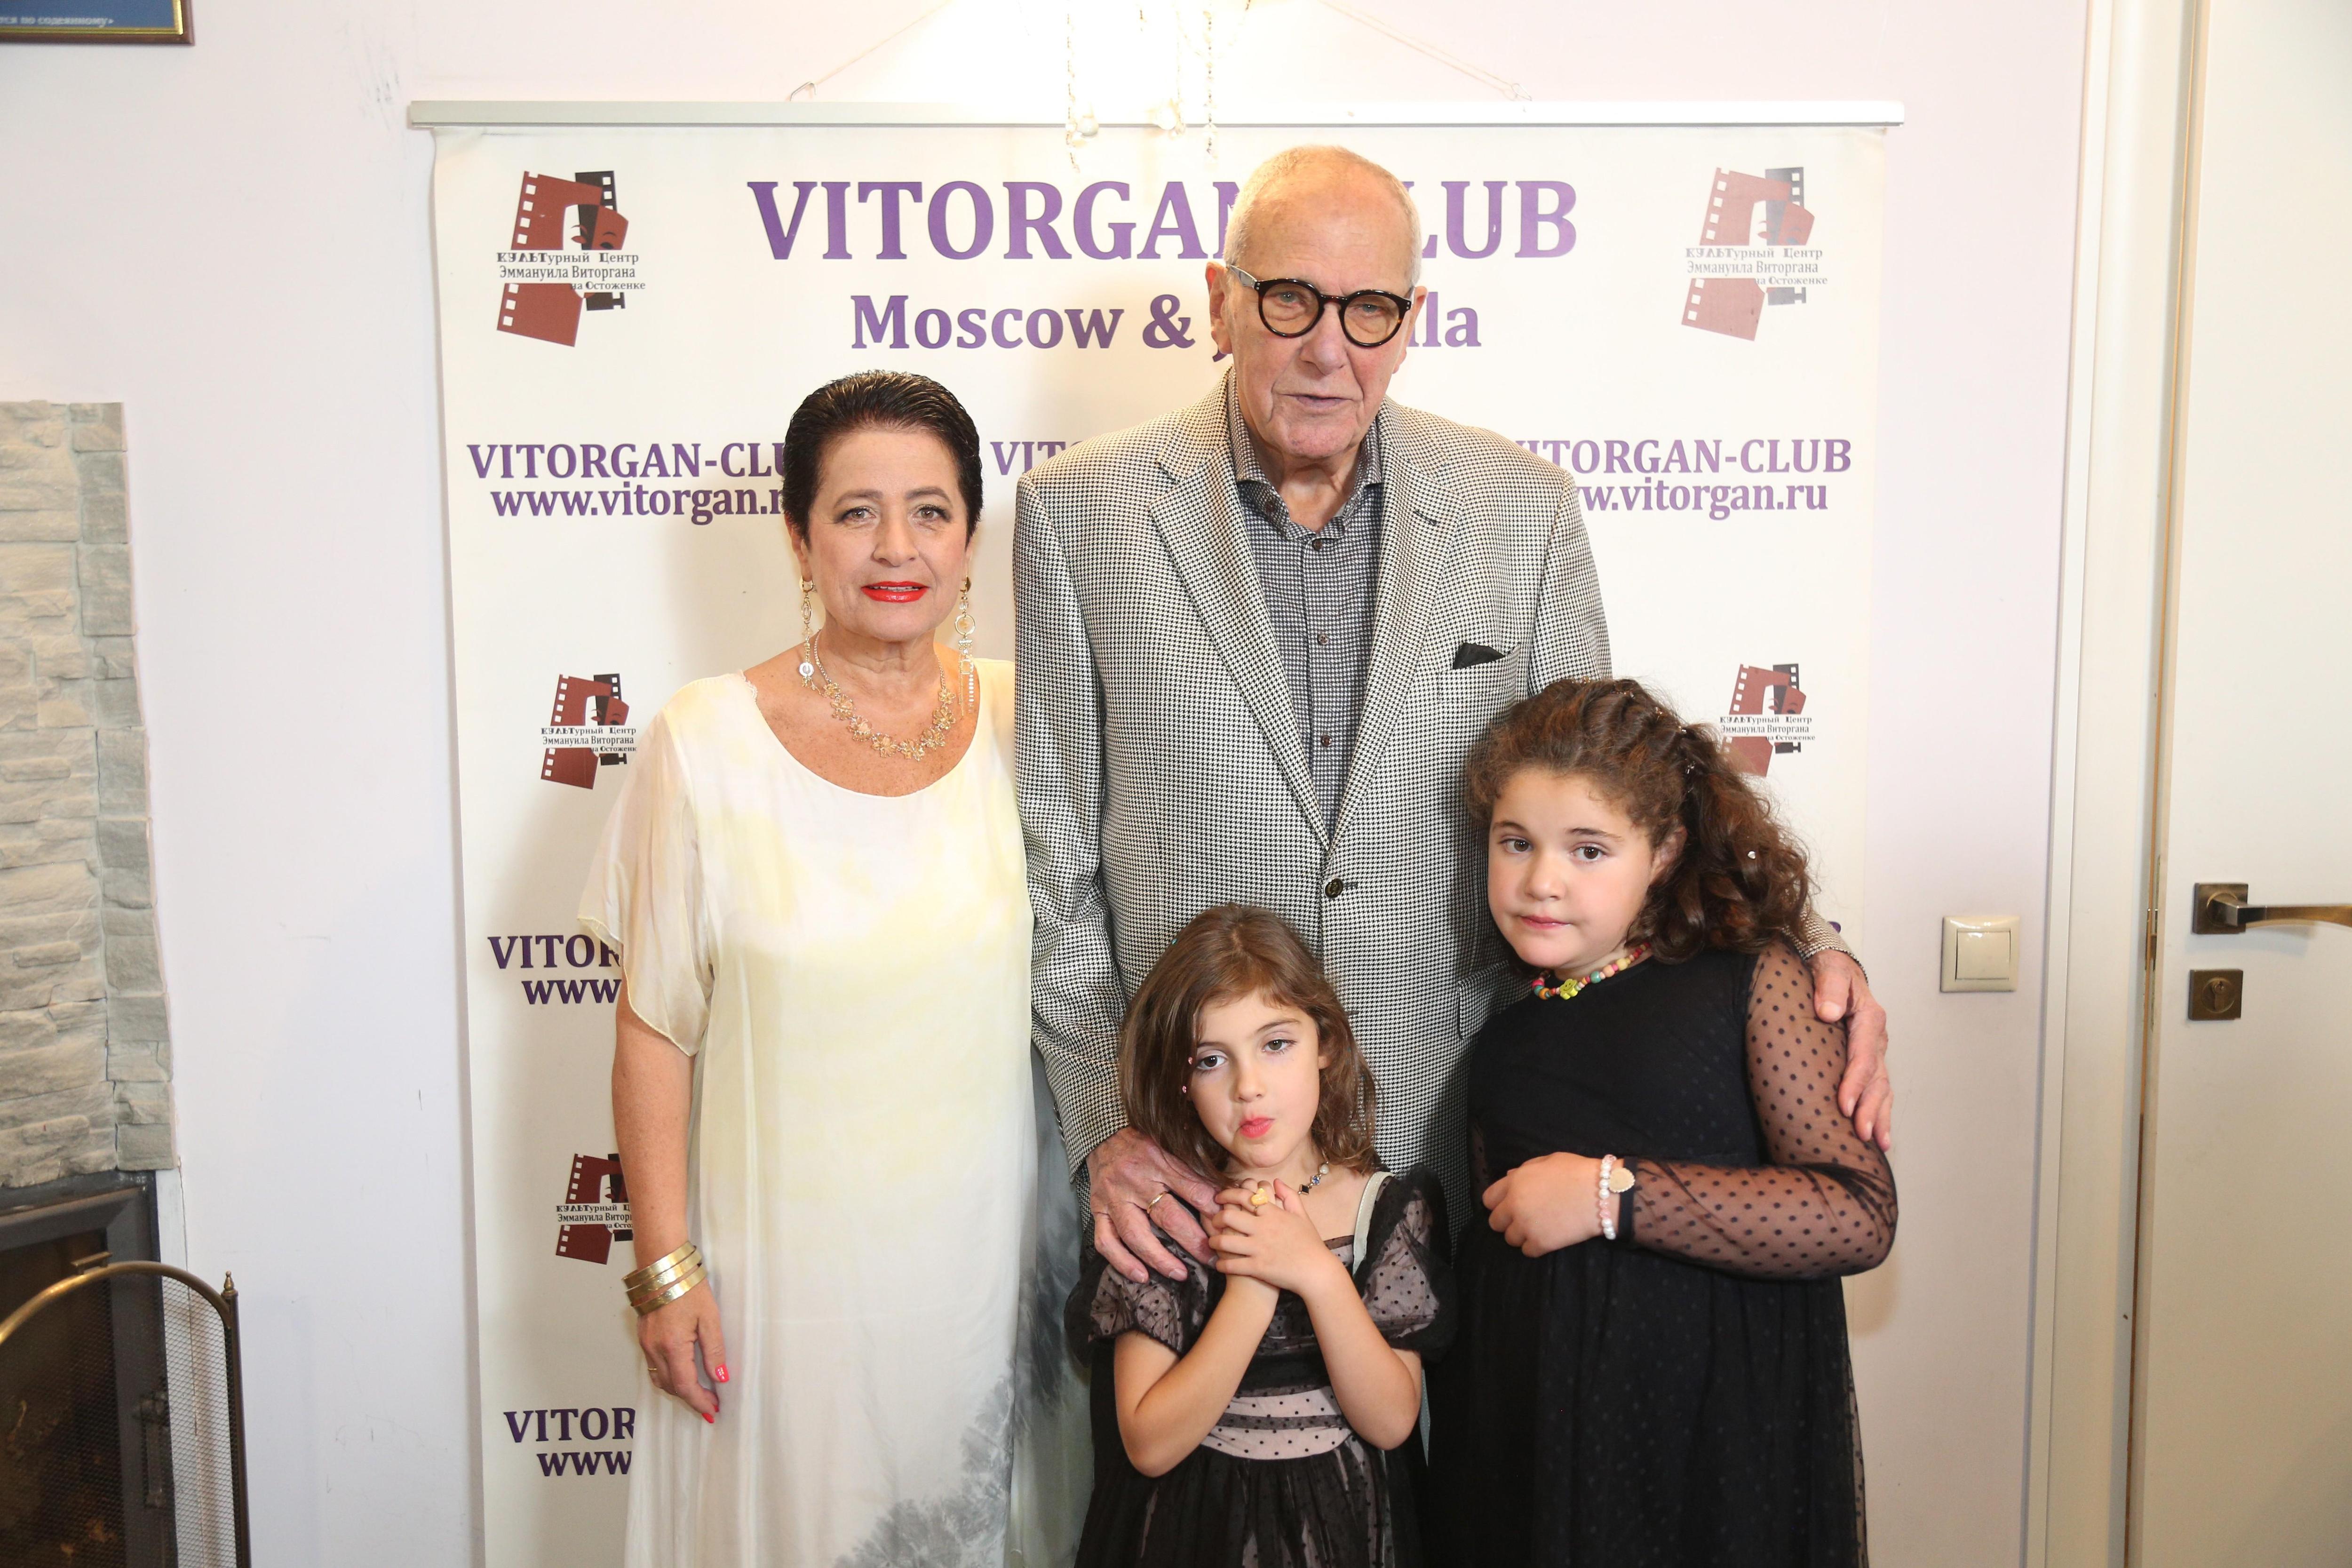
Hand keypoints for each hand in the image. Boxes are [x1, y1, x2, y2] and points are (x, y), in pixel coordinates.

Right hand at [638, 1280, 727, 1422]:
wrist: (663, 1267)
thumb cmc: (688, 1287)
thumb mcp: (709, 1318)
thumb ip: (714, 1349)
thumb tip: (721, 1377)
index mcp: (672, 1346)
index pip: (685, 1385)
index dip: (700, 1401)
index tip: (713, 1410)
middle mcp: (655, 1349)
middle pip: (671, 1387)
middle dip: (690, 1399)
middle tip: (709, 1405)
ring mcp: (646, 1344)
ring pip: (659, 1379)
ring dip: (678, 1390)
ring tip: (698, 1394)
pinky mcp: (643, 1337)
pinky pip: (653, 1367)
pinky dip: (667, 1376)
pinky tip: (680, 1374)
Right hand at [1090, 1129, 1222, 1283]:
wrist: (1102, 1133)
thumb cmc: (1143, 1141)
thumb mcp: (1171, 1145)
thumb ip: (1194, 1168)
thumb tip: (1226, 1190)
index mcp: (1159, 1161)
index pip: (1192, 1189)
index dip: (1212, 1210)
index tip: (1227, 1227)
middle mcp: (1136, 1181)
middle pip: (1167, 1216)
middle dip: (1193, 1241)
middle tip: (1213, 1259)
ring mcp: (1115, 1197)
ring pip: (1136, 1234)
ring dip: (1159, 1258)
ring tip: (1180, 1274)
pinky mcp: (1098, 1209)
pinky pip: (1106, 1241)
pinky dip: (1122, 1261)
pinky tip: (1141, 1275)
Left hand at [1208, 1183, 1345, 1298]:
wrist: (1316, 1271)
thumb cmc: (1310, 1243)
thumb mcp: (1302, 1215)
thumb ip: (1289, 1195)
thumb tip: (1275, 1181)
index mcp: (1272, 1213)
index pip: (1243, 1197)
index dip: (1227, 1195)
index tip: (1219, 1198)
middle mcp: (1263, 1228)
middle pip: (1229, 1216)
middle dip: (1217, 1218)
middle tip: (1214, 1221)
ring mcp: (1259, 1248)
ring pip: (1225, 1241)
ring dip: (1214, 1241)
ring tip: (1212, 1242)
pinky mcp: (1257, 1267)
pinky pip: (1232, 1265)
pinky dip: (1222, 1264)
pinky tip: (1219, 1264)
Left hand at [1484, 1152, 1601, 1257]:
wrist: (1600, 1194)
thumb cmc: (1577, 1172)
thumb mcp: (1548, 1161)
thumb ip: (1525, 1170)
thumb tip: (1509, 1176)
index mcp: (1515, 1182)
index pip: (1488, 1199)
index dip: (1497, 1203)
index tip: (1507, 1206)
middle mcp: (1515, 1205)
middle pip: (1494, 1223)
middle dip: (1506, 1222)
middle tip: (1522, 1219)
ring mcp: (1526, 1226)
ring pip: (1509, 1239)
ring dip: (1520, 1236)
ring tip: (1537, 1229)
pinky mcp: (1541, 1243)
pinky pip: (1527, 1251)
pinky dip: (1534, 1247)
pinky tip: (1546, 1239)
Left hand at [1809, 950, 1893, 1149]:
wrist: (1834, 966)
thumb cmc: (1828, 969)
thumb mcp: (1829, 969)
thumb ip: (1829, 987)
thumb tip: (1827, 1012)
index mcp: (1869, 1017)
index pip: (1863, 1056)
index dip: (1854, 1082)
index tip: (1843, 1105)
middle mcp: (1876, 1037)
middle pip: (1876, 1078)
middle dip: (1870, 1108)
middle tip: (1861, 1133)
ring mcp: (1875, 1050)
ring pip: (1882, 1087)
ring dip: (1880, 1115)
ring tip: (1879, 1143)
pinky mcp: (1869, 1058)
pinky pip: (1878, 1088)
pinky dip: (1880, 1111)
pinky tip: (1880, 1135)